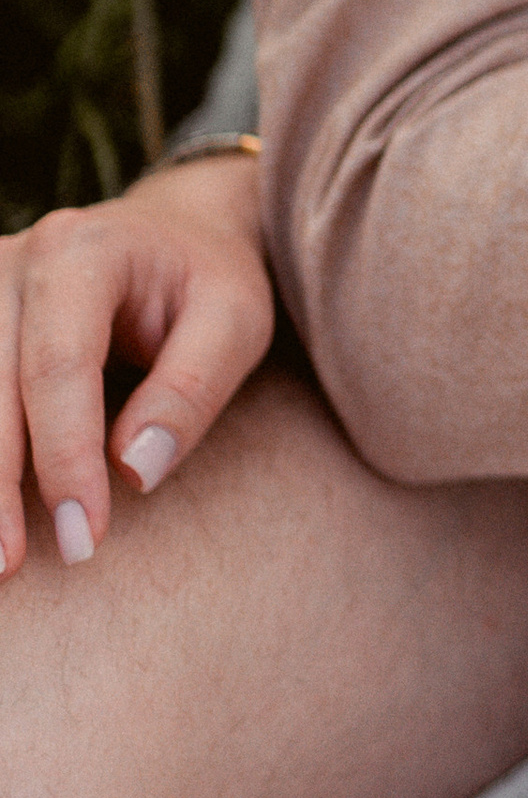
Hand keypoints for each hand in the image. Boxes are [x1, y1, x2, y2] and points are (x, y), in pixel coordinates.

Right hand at [1, 153, 274, 574]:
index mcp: (84, 252)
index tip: (83, 537)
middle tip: (10, 568)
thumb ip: (191, 391)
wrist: (175, 229)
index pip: (60, 367)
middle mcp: (16, 262)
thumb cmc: (209, 282)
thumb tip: (135, 472)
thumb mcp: (235, 321)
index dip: (65, 457)